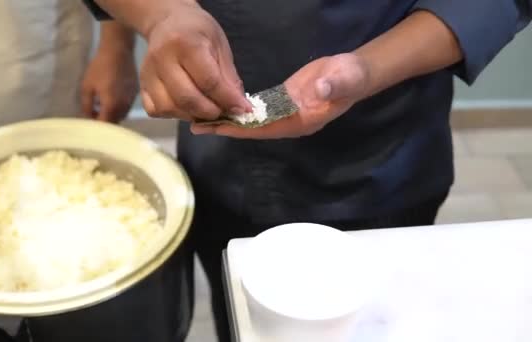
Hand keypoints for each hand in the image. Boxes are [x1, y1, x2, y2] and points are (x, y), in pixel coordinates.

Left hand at [81, 50, 138, 122]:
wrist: (118, 51)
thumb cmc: (99, 68)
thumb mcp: (87, 87)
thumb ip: (87, 106)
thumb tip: (87, 117)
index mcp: (111, 106)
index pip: (104, 125)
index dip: (96, 127)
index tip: (88, 124)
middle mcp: (124, 106)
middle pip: (114, 122)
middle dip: (104, 122)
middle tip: (94, 115)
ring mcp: (132, 100)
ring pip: (122, 115)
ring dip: (113, 115)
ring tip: (103, 107)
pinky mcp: (136, 94)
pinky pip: (127, 106)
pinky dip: (120, 107)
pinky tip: (113, 98)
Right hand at [140, 3, 250, 121]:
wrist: (168, 23)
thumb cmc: (198, 33)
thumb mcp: (220, 46)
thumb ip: (229, 78)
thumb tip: (240, 107)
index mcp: (185, 42)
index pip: (209, 81)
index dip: (228, 100)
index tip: (241, 109)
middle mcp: (162, 58)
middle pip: (187, 98)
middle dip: (211, 112)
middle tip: (223, 111)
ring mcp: (148, 73)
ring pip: (169, 108)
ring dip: (192, 115)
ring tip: (206, 109)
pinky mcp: (142, 86)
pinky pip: (156, 110)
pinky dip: (174, 114)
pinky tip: (186, 107)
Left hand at [191, 53, 369, 138]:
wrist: (354, 73)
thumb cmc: (351, 77)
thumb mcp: (346, 79)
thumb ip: (334, 85)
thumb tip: (320, 89)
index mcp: (302, 121)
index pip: (266, 129)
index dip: (243, 128)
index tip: (219, 127)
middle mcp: (290, 122)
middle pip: (253, 129)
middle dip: (227, 128)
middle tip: (197, 126)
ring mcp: (285, 114)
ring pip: (253, 121)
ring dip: (229, 120)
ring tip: (201, 118)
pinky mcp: (283, 102)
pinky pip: (258, 110)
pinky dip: (240, 109)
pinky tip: (223, 105)